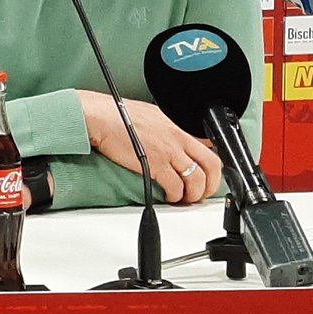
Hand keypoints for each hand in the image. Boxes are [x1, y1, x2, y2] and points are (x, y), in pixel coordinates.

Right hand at [77, 91, 222, 204]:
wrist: (100, 117)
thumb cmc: (116, 115)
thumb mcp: (150, 115)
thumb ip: (165, 128)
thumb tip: (169, 138)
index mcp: (176, 126)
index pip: (208, 145)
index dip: (212, 164)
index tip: (208, 174)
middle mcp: (177, 138)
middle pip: (211, 164)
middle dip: (211, 183)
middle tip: (203, 192)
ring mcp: (168, 151)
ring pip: (197, 179)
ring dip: (194, 194)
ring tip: (186, 199)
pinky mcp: (155, 165)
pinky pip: (175, 186)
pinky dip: (176, 196)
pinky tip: (170, 197)